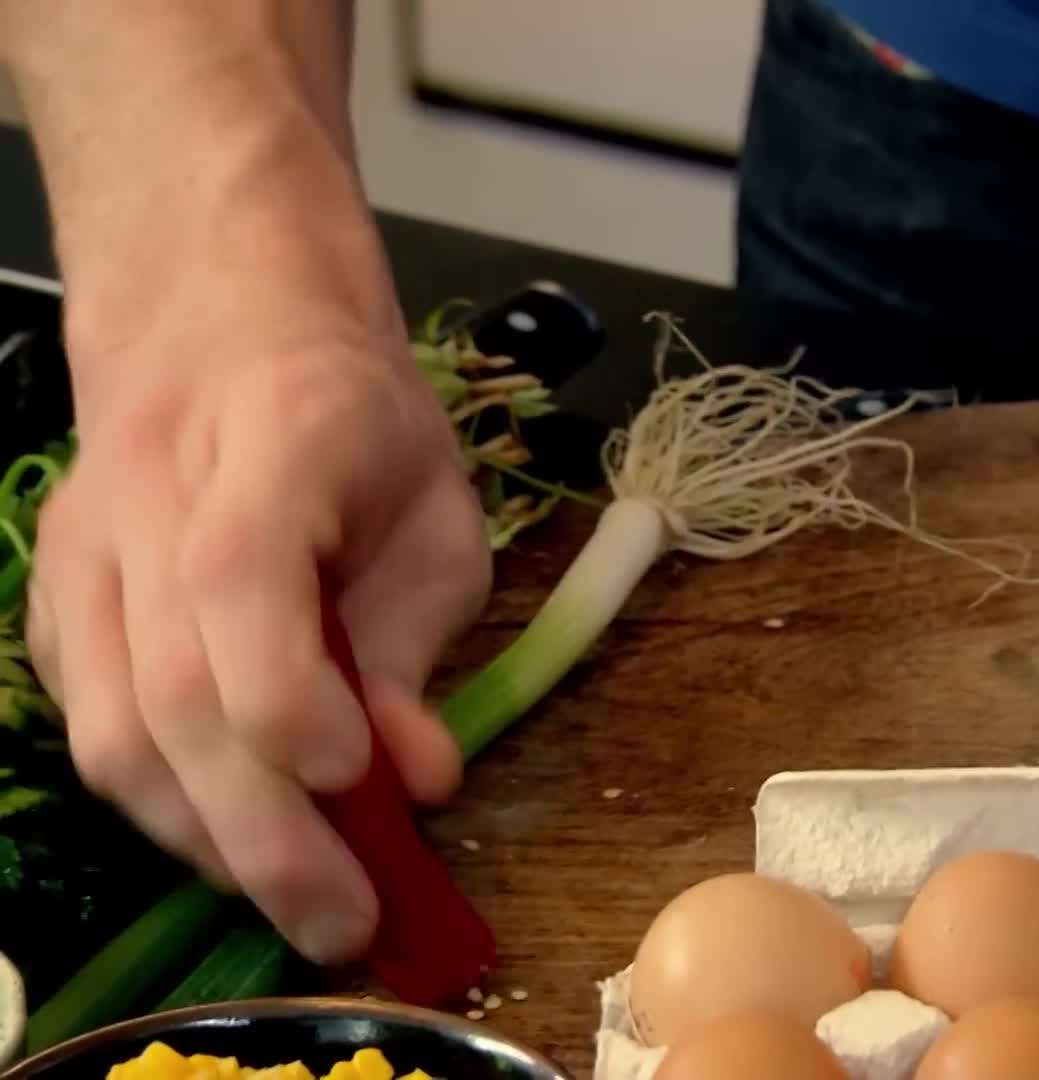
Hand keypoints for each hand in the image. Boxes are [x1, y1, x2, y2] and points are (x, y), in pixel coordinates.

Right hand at [25, 308, 491, 964]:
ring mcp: (78, 554)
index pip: (237, 580)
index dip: (288, 701)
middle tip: (347, 922)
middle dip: (261, 832)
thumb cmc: (359, 424)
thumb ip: (418, 641)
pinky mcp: (51, 608)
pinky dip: (164, 805)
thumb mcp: (437, 511)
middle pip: (167, 690)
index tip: (364, 782)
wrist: (225, 327)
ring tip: (304, 899)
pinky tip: (237, 839)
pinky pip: (90, 731)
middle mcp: (147, 497)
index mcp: (273, 439)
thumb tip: (419, 780)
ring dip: (208, 841)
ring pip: (111, 733)